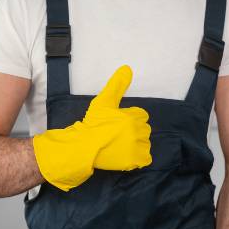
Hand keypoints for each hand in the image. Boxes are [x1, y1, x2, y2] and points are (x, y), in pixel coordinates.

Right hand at [32, 66, 151, 190]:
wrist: (84, 146)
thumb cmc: (93, 123)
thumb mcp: (104, 101)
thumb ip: (117, 85)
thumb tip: (127, 68)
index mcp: (134, 117)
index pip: (140, 116)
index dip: (128, 119)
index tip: (116, 124)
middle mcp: (139, 131)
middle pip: (143, 130)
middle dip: (132, 132)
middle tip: (116, 136)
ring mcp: (138, 147)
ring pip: (144, 144)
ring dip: (135, 145)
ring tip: (119, 145)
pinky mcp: (136, 160)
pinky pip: (144, 159)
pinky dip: (138, 158)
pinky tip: (126, 156)